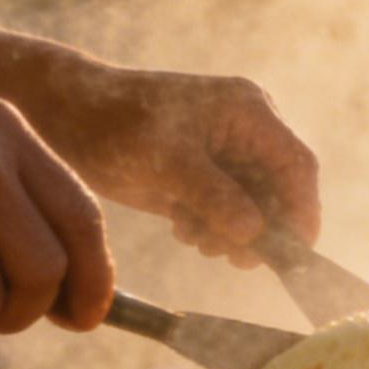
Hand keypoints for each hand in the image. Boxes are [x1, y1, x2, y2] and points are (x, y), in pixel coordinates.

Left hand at [33, 64, 321, 265]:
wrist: (66, 117)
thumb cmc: (116, 125)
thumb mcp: (167, 161)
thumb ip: (214, 196)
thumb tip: (254, 234)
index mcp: (248, 111)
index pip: (296, 165)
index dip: (302, 210)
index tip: (293, 253)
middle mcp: (245, 131)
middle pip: (280, 190)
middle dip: (262, 228)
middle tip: (235, 258)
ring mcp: (224, 154)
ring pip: (256, 207)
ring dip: (234, 233)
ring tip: (196, 237)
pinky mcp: (202, 176)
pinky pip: (228, 212)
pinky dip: (213, 229)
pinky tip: (184, 227)